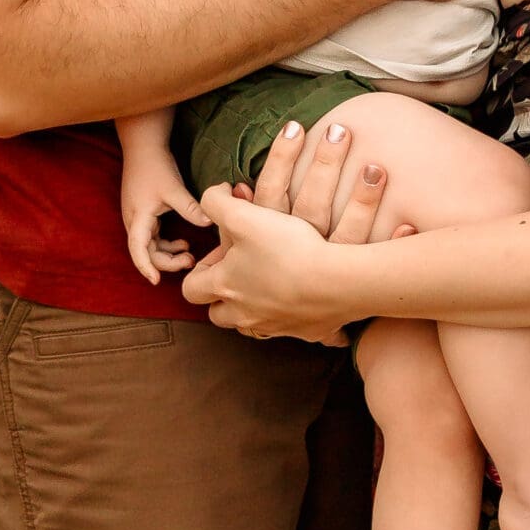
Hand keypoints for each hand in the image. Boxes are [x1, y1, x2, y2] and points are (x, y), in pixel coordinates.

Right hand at [120, 147, 210, 285]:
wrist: (144, 146)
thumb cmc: (155, 167)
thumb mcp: (174, 189)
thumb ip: (190, 208)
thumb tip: (209, 224)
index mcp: (138, 218)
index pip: (137, 250)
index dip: (146, 267)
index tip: (156, 281)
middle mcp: (134, 221)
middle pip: (145, 252)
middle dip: (166, 262)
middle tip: (189, 262)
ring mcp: (138, 218)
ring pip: (150, 246)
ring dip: (167, 253)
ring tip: (189, 254)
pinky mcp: (144, 213)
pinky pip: (153, 237)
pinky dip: (166, 243)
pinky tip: (183, 242)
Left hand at [181, 186, 354, 342]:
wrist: (338, 282)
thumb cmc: (287, 248)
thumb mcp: (244, 215)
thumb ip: (216, 203)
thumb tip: (214, 195)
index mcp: (225, 288)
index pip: (190, 289)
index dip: (199, 270)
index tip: (221, 253)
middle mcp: (244, 315)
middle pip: (218, 315)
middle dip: (224, 296)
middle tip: (243, 271)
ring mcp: (273, 328)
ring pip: (251, 326)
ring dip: (254, 308)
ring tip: (271, 284)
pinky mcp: (304, 333)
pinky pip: (292, 330)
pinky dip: (293, 317)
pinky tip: (308, 299)